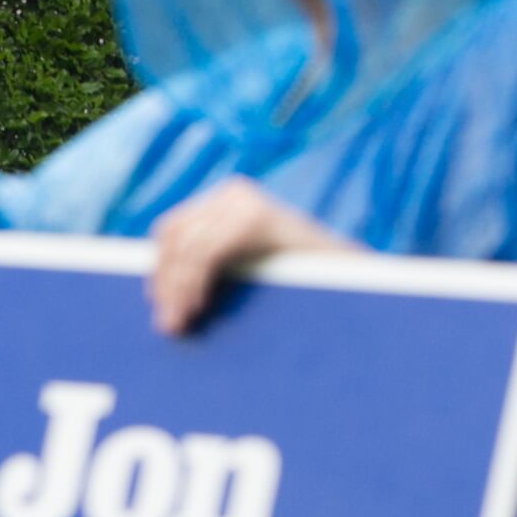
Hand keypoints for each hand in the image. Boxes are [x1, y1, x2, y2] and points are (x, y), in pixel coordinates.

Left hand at [147, 181, 351, 333]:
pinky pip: (208, 252)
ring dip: (178, 289)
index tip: (157, 305)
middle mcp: (232, 193)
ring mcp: (245, 201)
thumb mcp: (246, 263)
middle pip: (175, 236)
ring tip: (180, 323)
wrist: (359, 278)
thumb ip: (210, 263)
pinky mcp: (257, 218)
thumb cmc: (302, 278)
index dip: (160, 268)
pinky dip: (195, 282)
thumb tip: (158, 292)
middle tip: (168, 324)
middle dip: (166, 282)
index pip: (171, 230)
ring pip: (188, 247)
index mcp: (225, 199)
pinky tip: (198, 307)